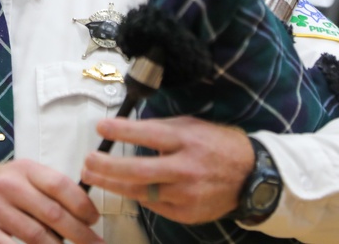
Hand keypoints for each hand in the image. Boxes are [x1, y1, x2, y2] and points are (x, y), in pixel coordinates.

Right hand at [0, 159, 103, 243]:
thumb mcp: (18, 176)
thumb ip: (46, 187)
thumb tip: (83, 208)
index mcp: (23, 169)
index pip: (61, 185)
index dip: (83, 205)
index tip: (94, 220)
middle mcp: (8, 186)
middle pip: (54, 214)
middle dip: (80, 234)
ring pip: (38, 236)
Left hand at [80, 116, 253, 224]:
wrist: (250, 176)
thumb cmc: (216, 145)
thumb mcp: (191, 126)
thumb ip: (162, 129)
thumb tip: (129, 129)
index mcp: (186, 140)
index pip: (149, 134)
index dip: (122, 131)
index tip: (101, 128)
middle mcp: (185, 168)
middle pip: (138, 170)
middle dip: (108, 167)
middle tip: (88, 161)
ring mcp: (186, 194)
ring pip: (141, 192)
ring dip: (114, 185)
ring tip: (94, 176)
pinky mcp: (187, 213)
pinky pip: (155, 205)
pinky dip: (140, 195)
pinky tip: (127, 188)